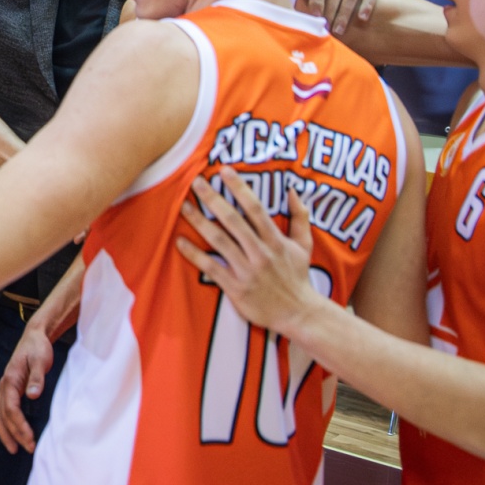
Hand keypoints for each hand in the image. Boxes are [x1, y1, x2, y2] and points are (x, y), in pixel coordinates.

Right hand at [0, 323, 56, 454]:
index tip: (30, 439)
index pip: (11, 409)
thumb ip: (37, 378)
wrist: (34, 337)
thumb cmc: (38, 348)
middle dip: (13, 434)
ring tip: (14, 449)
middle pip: (2, 415)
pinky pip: (2, 411)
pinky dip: (5, 425)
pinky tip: (14, 434)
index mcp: (10, 380)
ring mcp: (5, 388)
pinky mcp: (10, 390)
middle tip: (28, 449)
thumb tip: (32, 395)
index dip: (19, 426)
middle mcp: (4, 386)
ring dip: (5, 433)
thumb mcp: (40, 360)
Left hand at [176, 169, 322, 333]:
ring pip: (219, 241)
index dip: (239, 187)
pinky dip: (194, 255)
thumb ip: (300, 217)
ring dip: (199, 222)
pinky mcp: (236, 288)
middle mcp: (260, 252)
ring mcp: (247, 270)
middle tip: (196, 181)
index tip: (224, 170)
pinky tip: (179, 242)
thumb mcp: (304, 245)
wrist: (297, 313)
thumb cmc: (297, 277)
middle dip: (213, 199)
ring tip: (184, 206)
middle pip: (233, 220)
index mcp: (275, 240)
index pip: (255, 208)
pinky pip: (211, 267)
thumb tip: (293, 191)